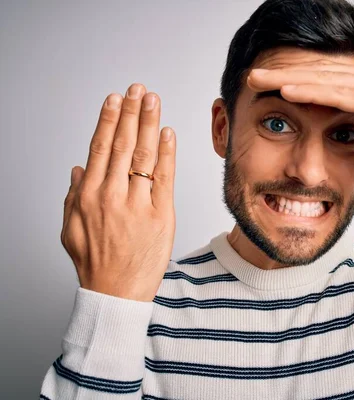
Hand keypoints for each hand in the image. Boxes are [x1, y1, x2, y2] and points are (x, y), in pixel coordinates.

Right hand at [61, 83, 175, 301]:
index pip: (100, 148)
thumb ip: (73, 196)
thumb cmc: (95, 263)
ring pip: (144, 156)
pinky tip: (168, 133)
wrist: (116, 293)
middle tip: (138, 90)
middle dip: (131, 114)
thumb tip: (79, 168)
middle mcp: (112, 196)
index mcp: (89, 196)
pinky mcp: (161, 216)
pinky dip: (167, 154)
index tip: (115, 100)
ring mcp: (137, 205)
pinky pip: (165, 178)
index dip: (109, 120)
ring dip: (149, 125)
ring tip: (152, 101)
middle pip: (122, 145)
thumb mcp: (71, 229)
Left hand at [247, 61, 353, 174]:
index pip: (324, 77)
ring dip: (287, 77)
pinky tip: (286, 92)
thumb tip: (349, 124)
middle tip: (251, 75)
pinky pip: (338, 95)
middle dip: (282, 72)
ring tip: (258, 79)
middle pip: (317, 71)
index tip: (266, 83)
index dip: (293, 77)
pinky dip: (310, 92)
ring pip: (323, 78)